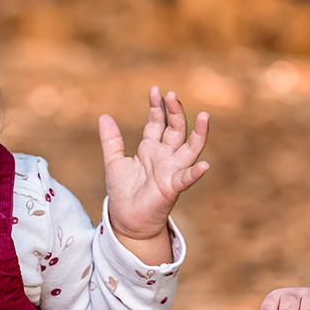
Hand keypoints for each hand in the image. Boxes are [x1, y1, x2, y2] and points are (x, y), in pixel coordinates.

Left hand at [99, 86, 209, 251]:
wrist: (126, 219)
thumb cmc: (123, 192)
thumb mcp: (113, 162)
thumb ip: (111, 140)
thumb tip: (104, 116)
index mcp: (151, 148)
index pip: (158, 122)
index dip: (157, 106)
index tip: (155, 90)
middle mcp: (166, 156)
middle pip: (175, 129)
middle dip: (175, 112)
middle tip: (172, 95)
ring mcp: (172, 171)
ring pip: (190, 148)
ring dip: (199, 133)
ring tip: (205, 116)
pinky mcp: (172, 188)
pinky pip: (186, 179)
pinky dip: (195, 173)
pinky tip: (203, 165)